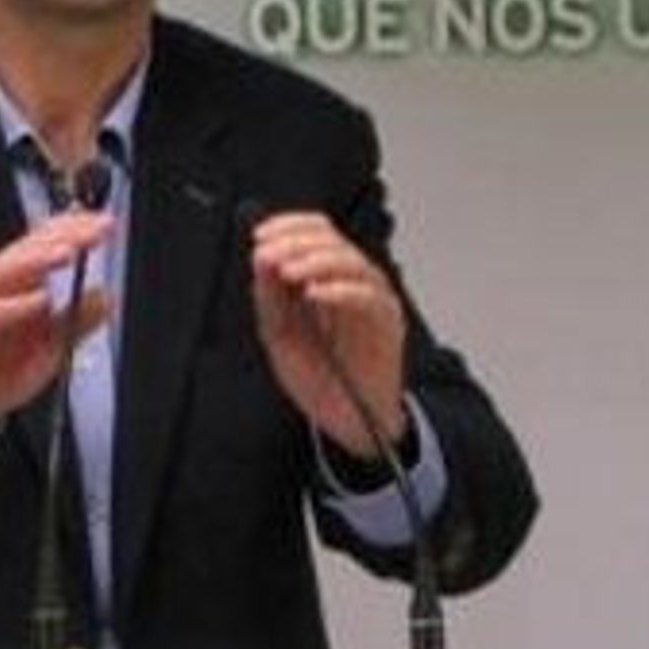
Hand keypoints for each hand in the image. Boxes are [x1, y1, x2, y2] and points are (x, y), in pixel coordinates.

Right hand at [0, 209, 114, 451]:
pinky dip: (11, 306)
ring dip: (36, 260)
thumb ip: (77, 321)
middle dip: (63, 236)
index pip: (43, 242)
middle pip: (26, 249)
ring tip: (68, 252)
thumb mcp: (50, 347)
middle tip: (95, 230)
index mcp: (14, 281)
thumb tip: (107, 297)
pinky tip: (39, 300)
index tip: (106, 225)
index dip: (74, 229)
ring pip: (1, 271)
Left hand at [250, 212, 407, 458]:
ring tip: (289, 273)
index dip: (289, 226)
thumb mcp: (279, 336)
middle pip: (333, 241)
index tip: (260, 235)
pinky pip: (369, 297)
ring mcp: (373, 301)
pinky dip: (340, 291)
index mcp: (327, 279)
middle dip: (296, 244)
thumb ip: (270, 298)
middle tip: (270, 255)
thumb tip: (261, 257)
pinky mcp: (388, 324)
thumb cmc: (319, 379)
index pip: (317, 233)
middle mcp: (353, 284)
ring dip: (316, 261)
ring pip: (353, 262)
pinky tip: (315, 294)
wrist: (346, 421)